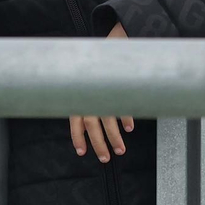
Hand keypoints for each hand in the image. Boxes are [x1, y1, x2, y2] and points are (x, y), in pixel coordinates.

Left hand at [70, 22, 132, 161]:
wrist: (107, 46)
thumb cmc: (93, 68)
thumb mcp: (84, 83)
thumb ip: (83, 99)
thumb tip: (85, 121)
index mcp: (78, 96)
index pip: (75, 120)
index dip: (77, 137)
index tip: (81, 151)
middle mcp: (89, 96)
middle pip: (92, 125)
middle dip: (99, 144)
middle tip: (105, 158)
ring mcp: (103, 93)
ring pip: (108, 121)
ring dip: (114, 137)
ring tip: (120, 149)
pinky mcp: (117, 88)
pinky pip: (122, 106)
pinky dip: (125, 118)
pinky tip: (128, 127)